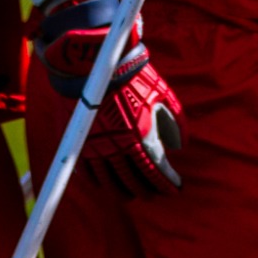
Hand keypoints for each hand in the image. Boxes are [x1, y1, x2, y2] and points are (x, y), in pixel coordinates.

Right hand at [36, 0, 183, 194]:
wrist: (93, 63)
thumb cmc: (134, 77)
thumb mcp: (163, 97)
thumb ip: (175, 124)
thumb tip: (178, 146)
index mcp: (140, 138)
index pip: (156, 172)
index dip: (166, 183)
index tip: (175, 188)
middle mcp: (117, 148)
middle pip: (133, 181)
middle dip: (147, 189)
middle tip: (155, 193)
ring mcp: (95, 148)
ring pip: (110, 182)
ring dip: (123, 191)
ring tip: (132, 194)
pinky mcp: (79, 143)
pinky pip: (89, 173)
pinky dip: (100, 182)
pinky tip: (107, 183)